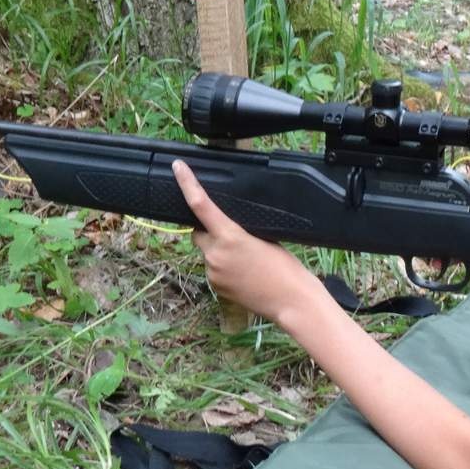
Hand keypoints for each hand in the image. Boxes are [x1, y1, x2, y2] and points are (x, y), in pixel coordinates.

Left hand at [171, 161, 324, 323]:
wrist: (291, 301)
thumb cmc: (286, 267)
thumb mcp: (265, 239)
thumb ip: (240, 232)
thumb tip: (229, 232)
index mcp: (230, 236)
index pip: (201, 205)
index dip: (187, 184)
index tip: (177, 167)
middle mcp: (215, 254)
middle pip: (198, 233)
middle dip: (209, 231)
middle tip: (232, 236)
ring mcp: (213, 273)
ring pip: (207, 253)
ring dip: (219, 252)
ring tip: (247, 262)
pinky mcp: (216, 287)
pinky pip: (214, 270)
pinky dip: (224, 269)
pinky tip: (244, 275)